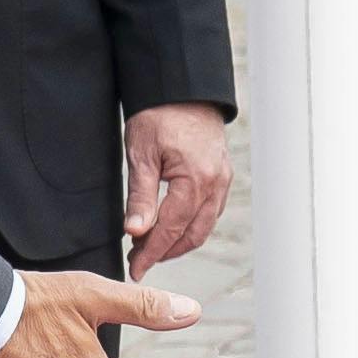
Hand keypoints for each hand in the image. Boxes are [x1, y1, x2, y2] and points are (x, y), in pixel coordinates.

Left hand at [122, 102, 232, 272]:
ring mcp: (222, 181)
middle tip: (139, 259)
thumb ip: (140, 197)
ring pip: (203, 226)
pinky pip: (209, 212)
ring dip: (179, 241)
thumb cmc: (159, 114)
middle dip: (165, 252)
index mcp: (195, 180)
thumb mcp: (141, 154)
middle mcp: (215, 185)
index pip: (171, 229)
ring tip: (152, 246)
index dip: (151, 253)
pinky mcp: (221, 177)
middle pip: (192, 235)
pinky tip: (172, 227)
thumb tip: (135, 232)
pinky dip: (191, 226)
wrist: (183, 88)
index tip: (135, 269)